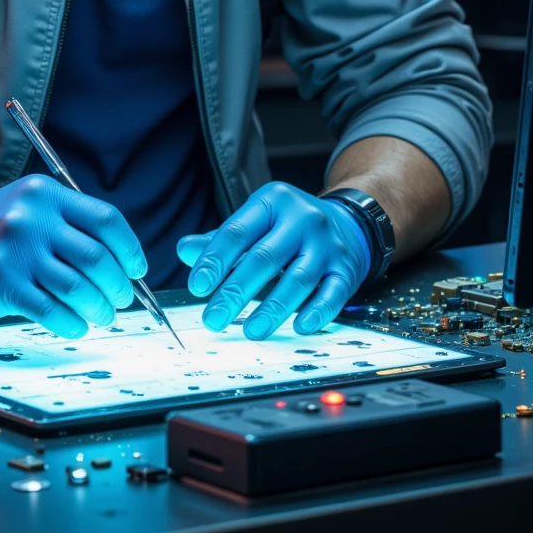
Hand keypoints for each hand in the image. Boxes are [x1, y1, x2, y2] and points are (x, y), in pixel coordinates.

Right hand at [0, 176, 147, 337]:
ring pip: (77, 287)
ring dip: (99, 308)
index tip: (137, 270)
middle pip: (96, 256)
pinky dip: (72, 323)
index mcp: (47, 195)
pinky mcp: (2, 284)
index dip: (129, 249)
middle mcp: (33, 218)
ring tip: (102, 316)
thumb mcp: (30, 208)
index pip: (106, 220)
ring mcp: (16, 251)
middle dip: (117, 285)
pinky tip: (77, 326)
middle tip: (122, 299)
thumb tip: (121, 263)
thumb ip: (70, 224)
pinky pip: (51, 310)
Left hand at [176, 182, 371, 338]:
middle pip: (264, 258)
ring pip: (298, 279)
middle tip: (214, 319)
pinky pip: (333, 293)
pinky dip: (316, 312)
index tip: (197, 287)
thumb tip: (184, 250)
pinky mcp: (346, 269)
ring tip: (250, 331)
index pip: (236, 232)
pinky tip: (299, 327)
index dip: (214, 261)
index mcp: (272, 202)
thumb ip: (221, 239)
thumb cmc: (290, 227)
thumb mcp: (256, 222)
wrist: (348, 223)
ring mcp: (327, 244)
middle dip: (235, 292)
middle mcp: (302, 219)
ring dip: (272, 309)